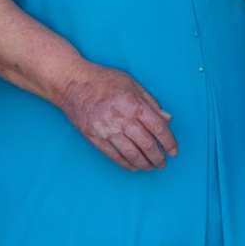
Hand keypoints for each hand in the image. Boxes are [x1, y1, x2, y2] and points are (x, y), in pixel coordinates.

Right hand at [57, 62, 177, 169]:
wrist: (71, 82)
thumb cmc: (102, 79)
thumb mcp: (131, 83)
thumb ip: (151, 102)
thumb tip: (167, 118)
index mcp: (133, 104)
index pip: (158, 127)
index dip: (169, 141)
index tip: (173, 150)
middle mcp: (121, 119)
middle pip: (146, 144)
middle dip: (157, 157)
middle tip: (162, 163)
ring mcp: (107, 130)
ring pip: (131, 154)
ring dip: (143, 163)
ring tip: (150, 167)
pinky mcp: (94, 137)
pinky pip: (113, 155)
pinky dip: (125, 163)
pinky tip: (133, 166)